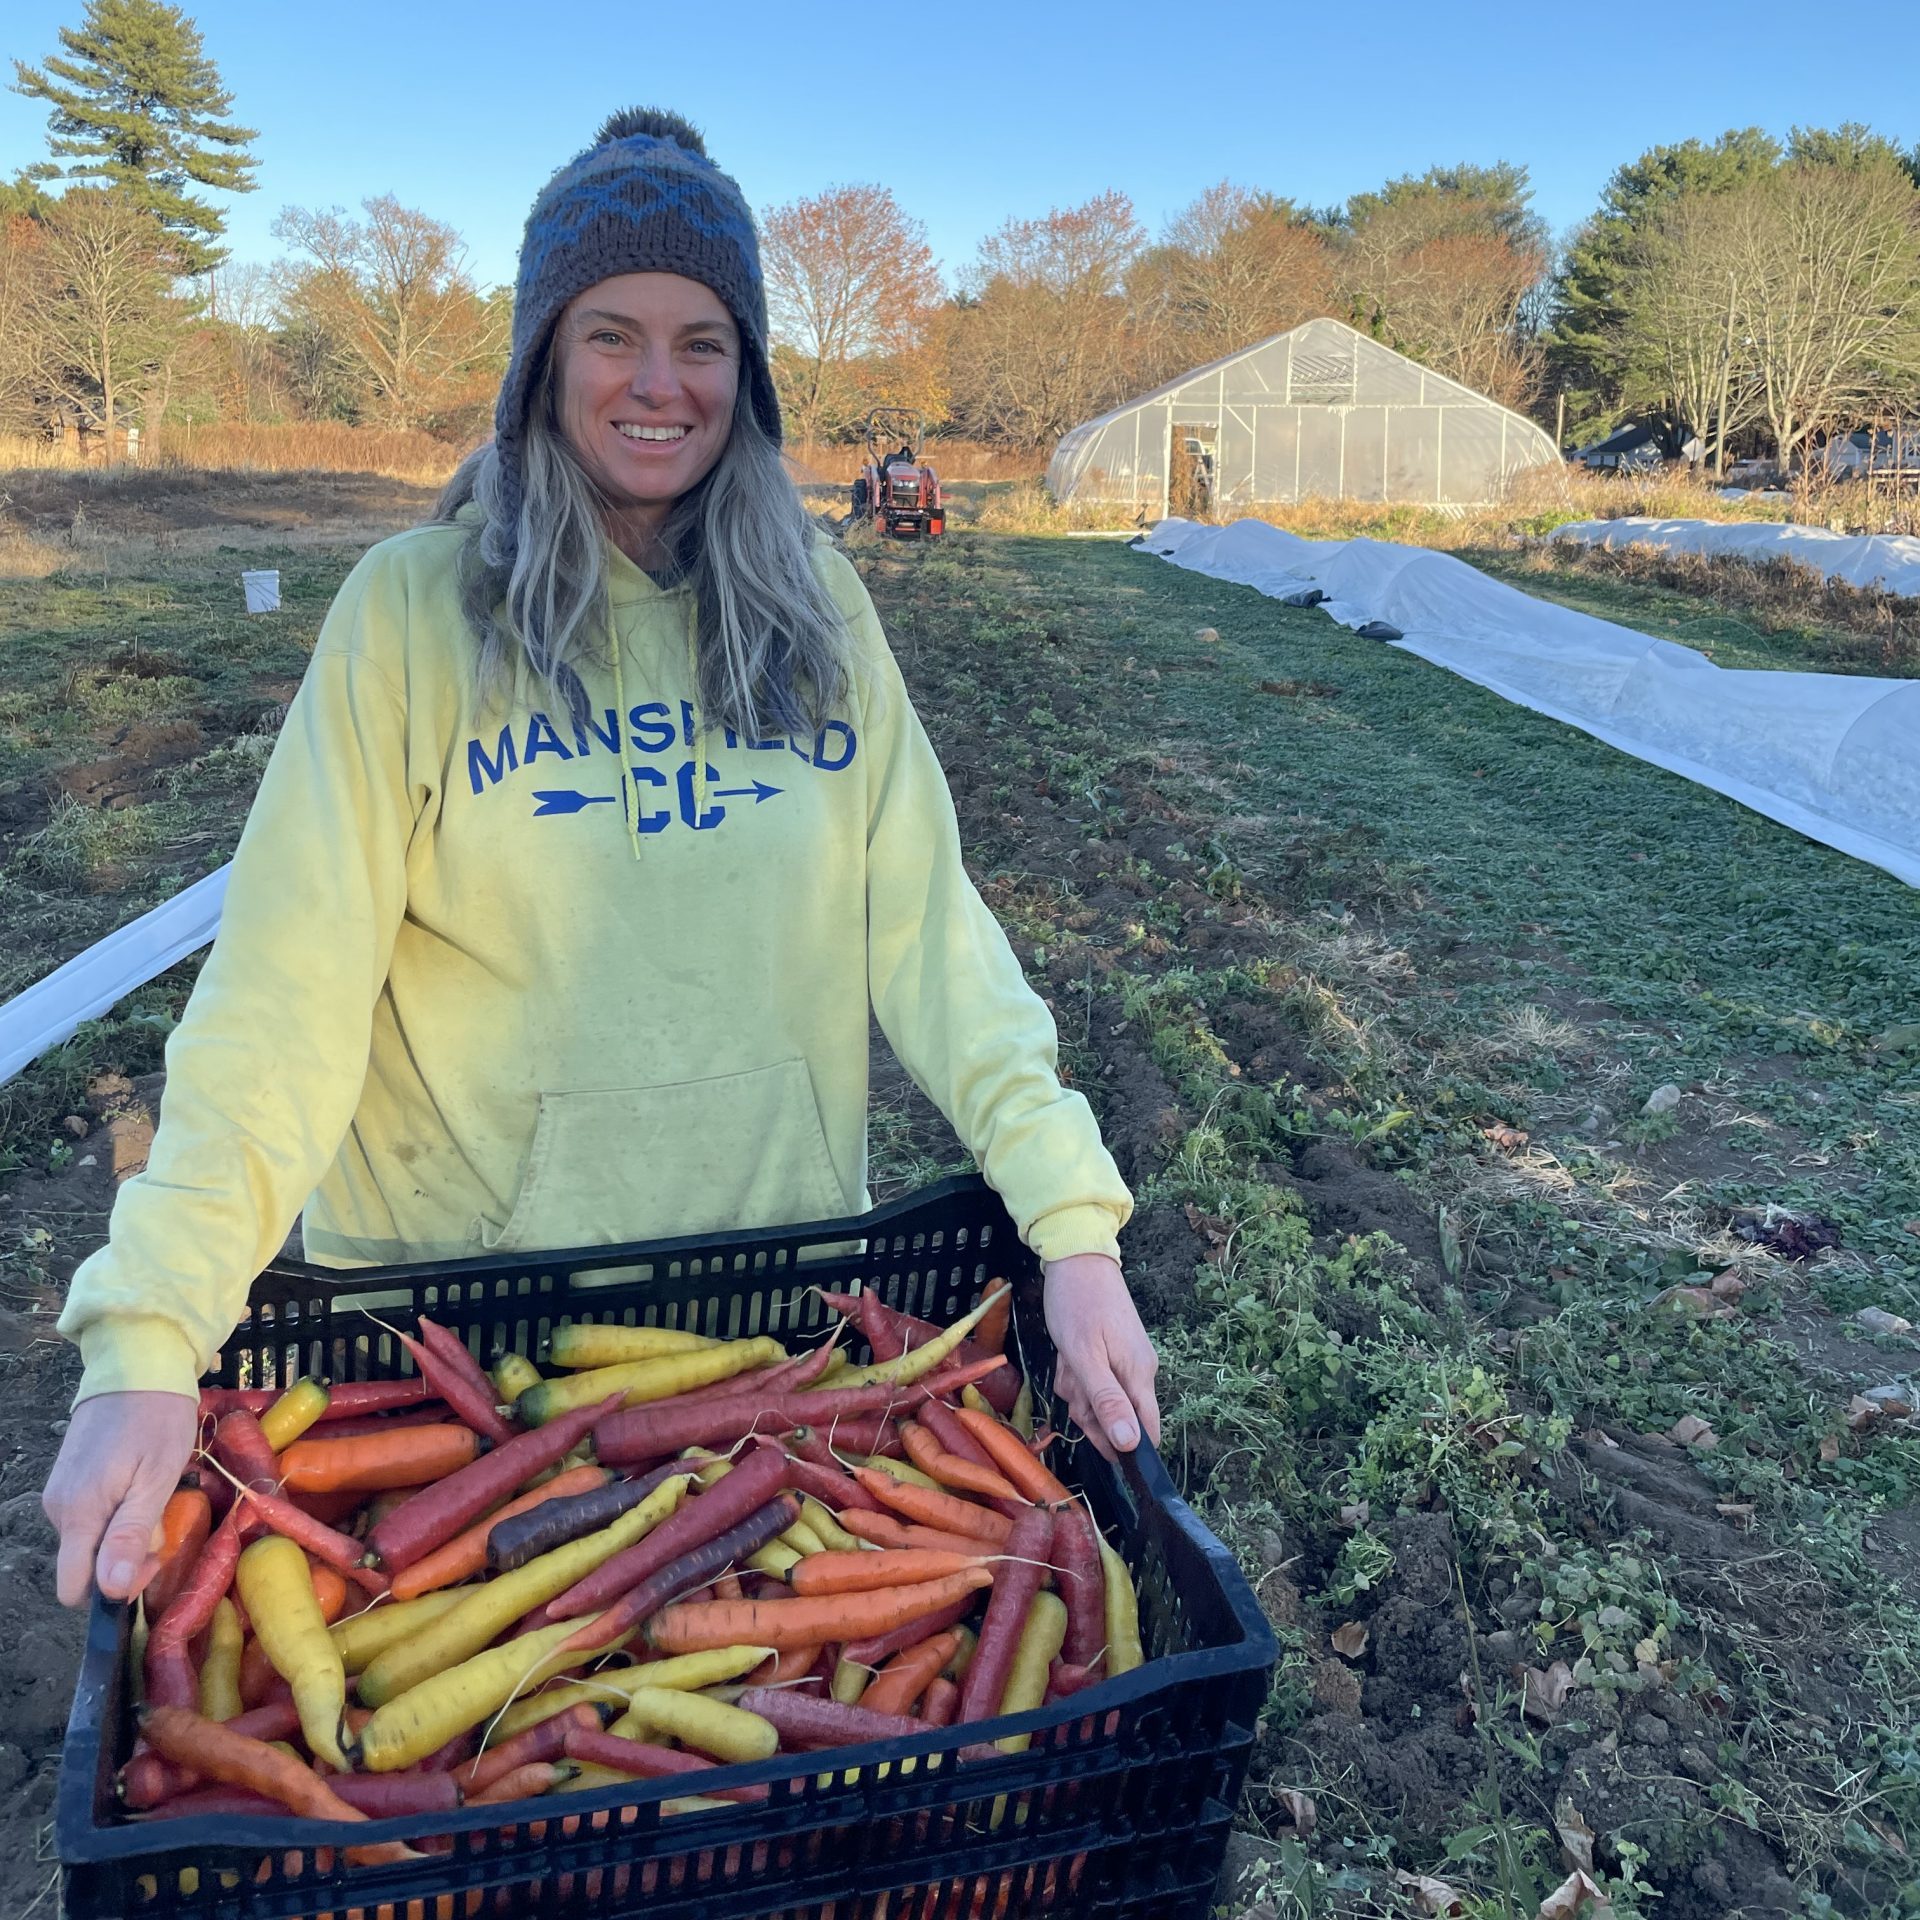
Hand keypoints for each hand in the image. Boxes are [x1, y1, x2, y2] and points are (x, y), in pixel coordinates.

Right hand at [43, 1390, 199, 1607]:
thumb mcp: (156, 1478)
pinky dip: (115, 1513)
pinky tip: (139, 1485)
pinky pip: (89, 1517)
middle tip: (161, 1523)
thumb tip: (111, 1591)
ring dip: (124, 1533)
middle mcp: (59, 1509)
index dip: (113, 1588)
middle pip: (85, 1565)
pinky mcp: (68, 1480)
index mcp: (79, 1514)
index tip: (151, 1559)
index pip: (74, 1587)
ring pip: (90, 1540)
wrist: (138, 1365)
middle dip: (124, 1558)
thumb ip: (130, 1535)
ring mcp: (61, 1493)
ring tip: (154, 1494)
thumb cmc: (157, 1419)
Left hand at [1042, 1253, 1160, 1461]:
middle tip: (1071, 1382)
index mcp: (1139, 1375)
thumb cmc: (1078, 1304)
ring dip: (1076, 1388)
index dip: (1125, 1448)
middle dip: (1087, 1410)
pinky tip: (1068, 1353)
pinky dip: (1075, 1372)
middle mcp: (1138, 1371)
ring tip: (1068, 1358)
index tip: (1095, 1441)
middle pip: (1116, 1419)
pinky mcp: (1111, 1352)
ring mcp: (1124, 1361)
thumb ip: (1107, 1400)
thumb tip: (1130, 1444)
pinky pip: (1092, 1379)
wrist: (1076, 1258)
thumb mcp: (1084, 1356)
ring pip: (1098, 1399)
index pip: (1147, 1432)